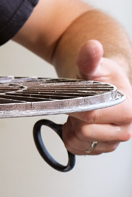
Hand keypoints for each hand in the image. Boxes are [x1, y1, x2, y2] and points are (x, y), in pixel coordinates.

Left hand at [62, 40, 131, 155]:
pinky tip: (78, 124)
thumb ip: (90, 59)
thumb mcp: (95, 66)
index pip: (91, 115)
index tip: (74, 97)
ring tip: (80, 113)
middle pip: (84, 131)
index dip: (76, 106)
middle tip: (79, 105)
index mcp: (128, 110)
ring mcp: (113, 142)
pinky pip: (76, 149)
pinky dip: (71, 137)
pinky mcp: (102, 149)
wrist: (105, 88)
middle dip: (75, 118)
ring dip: (72, 128)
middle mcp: (125, 129)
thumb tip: (92, 47)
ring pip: (79, 142)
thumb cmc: (104, 79)